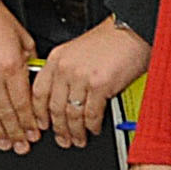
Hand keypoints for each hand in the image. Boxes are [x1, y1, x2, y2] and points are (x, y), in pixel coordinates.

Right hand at [0, 0, 37, 151]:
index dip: (29, 123)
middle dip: (15, 133)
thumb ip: (29, 65)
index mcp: (12, 66)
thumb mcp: (23, 39)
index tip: (34, 133)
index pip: (23, 104)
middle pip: (6, 114)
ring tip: (5, 144)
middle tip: (21, 146)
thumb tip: (32, 86)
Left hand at [33, 18, 149, 148]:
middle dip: (58, 129)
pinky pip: (91, 114)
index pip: (38, 92)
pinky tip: (94, 129)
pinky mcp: (100, 85)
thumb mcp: (77, 51)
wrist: (132, 30)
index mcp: (56, 58)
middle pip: (54, 108)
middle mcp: (65, 68)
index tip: (41, 125)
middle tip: (62, 139)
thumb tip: (61, 97)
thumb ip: (66, 71)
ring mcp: (81, 77)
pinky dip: (92, 126)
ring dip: (75, 132)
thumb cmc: (110, 40)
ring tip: (78, 139)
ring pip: (72, 114)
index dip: (38, 114)